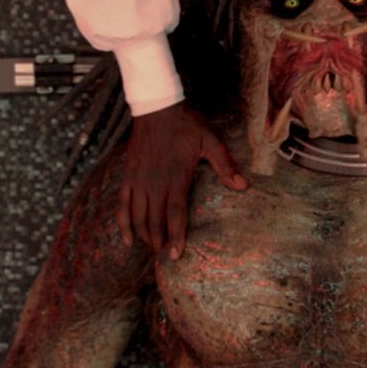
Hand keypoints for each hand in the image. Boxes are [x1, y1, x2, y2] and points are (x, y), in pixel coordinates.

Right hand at [119, 102, 246, 257]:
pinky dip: (124, 223)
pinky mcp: (128, 176)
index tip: (176, 255)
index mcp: (176, 177)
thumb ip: (225, 165)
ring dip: (145, 236)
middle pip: (155, 221)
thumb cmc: (186, 124)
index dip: (175, 236)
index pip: (175, 214)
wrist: (156, 107)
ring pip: (139, 216)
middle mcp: (155, 182)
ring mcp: (139, 180)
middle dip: (160, 243)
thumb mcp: (210, 140)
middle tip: (166, 260)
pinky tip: (128, 239)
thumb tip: (243, 185)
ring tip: (154, 250)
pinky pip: (123, 204)